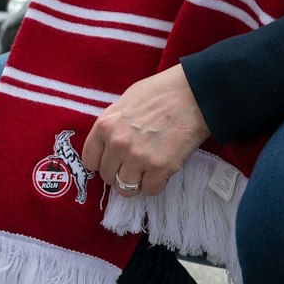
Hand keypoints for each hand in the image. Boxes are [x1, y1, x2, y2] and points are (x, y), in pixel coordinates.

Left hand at [82, 65, 210, 197]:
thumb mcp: (125, 102)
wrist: (193, 93)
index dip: (102, 163)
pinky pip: (150, 190)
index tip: (112, 162)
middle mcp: (117, 143)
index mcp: (105, 125)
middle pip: (107, 177)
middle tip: (135, 165)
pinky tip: (162, 171)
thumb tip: (109, 145)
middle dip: (119, 173)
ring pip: (125, 188)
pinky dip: (156, 184)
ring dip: (137, 182)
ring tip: (148, 170)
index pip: (90, 160)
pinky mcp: (160, 168)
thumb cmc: (160, 92)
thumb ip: (113, 125)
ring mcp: (138, 157)